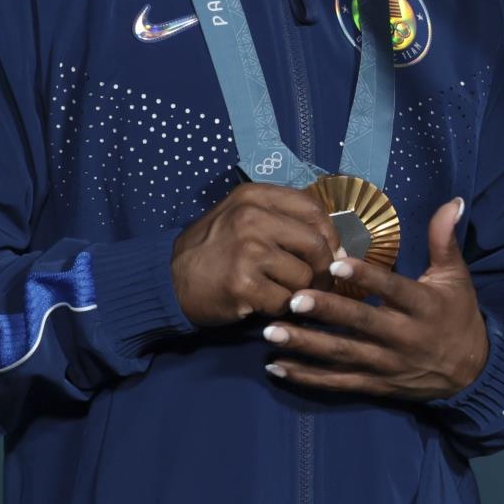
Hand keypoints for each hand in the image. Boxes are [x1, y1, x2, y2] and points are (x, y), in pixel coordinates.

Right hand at [171, 182, 343, 326]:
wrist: (168, 281)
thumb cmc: (214, 249)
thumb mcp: (241, 216)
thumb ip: (284, 221)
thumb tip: (336, 247)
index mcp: (254, 196)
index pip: (314, 210)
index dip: (331, 235)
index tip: (332, 253)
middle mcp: (252, 218)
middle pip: (317, 245)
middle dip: (323, 269)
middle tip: (317, 282)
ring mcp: (247, 251)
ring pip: (303, 277)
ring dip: (298, 291)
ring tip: (279, 291)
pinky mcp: (243, 284)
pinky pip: (285, 300)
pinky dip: (280, 307)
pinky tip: (262, 302)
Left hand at [262, 197, 489, 400]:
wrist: (469, 371)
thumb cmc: (458, 314)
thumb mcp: (457, 276)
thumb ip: (445, 239)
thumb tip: (453, 201)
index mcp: (422, 306)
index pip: (392, 289)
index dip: (365, 277)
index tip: (335, 263)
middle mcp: (403, 336)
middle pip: (360, 323)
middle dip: (325, 311)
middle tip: (292, 298)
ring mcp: (386, 364)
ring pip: (342, 354)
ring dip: (305, 344)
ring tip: (270, 333)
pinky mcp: (374, 385)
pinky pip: (337, 382)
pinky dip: (306, 376)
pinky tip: (277, 367)